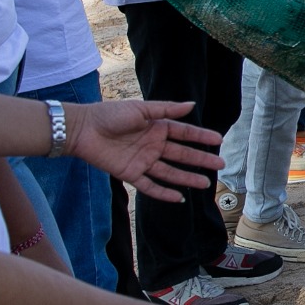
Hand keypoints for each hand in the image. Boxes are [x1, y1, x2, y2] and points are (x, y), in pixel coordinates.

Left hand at [64, 99, 225, 202]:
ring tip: (205, 184)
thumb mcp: (140, 109)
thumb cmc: (110, 115)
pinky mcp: (130, 174)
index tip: (219, 140)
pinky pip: (150, 186)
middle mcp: (153, 145)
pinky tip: (179, 198)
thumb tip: (192, 105)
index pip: (185, 133)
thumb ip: (166, 109)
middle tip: (220, 164)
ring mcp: (143, 161)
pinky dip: (164, 193)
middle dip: (201, 159)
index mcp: (157, 127)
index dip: (201, 137)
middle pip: (182, 154)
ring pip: (170, 172)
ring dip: (187, 178)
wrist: (83, 130)